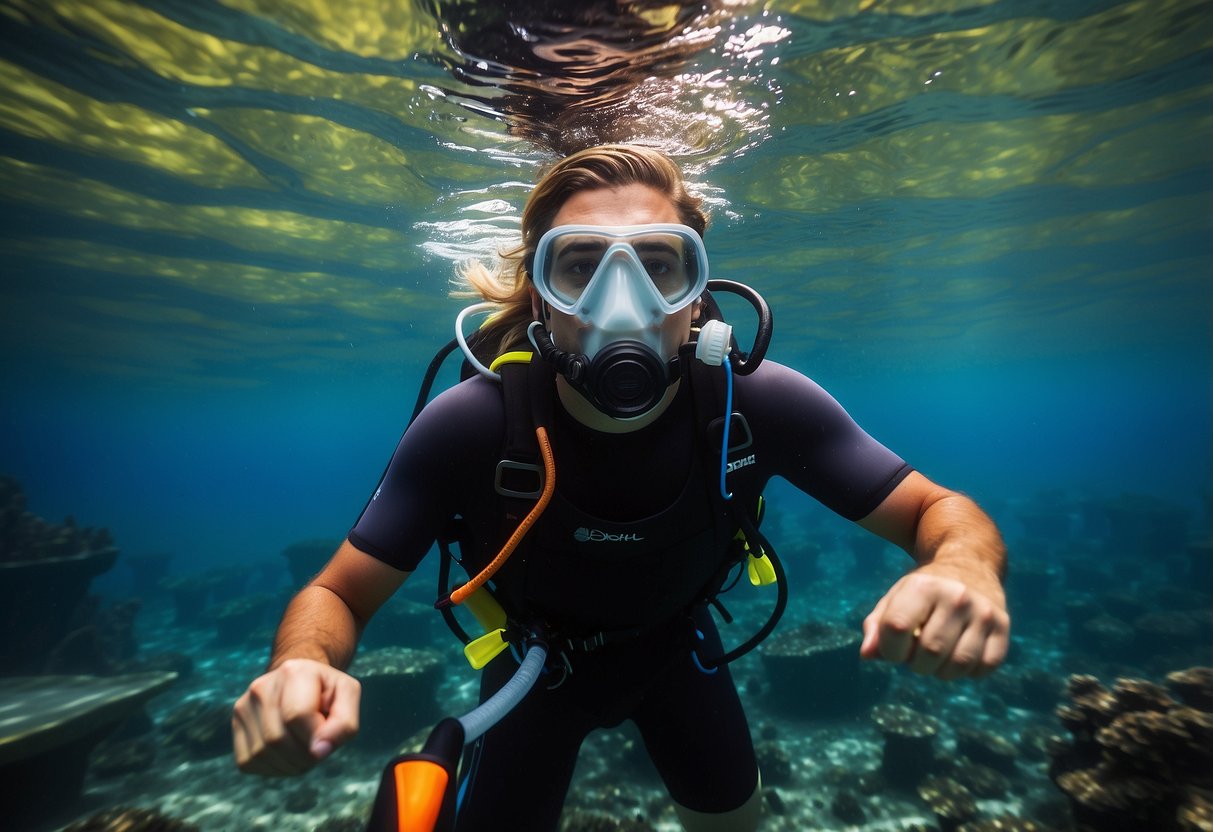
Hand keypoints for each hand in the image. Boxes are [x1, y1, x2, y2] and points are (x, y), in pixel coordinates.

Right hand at [232, 658, 360, 774]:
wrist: (300, 682)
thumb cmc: (327, 691)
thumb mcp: (348, 696)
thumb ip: (344, 723)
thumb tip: (319, 751)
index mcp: (293, 671)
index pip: (297, 716)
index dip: (316, 738)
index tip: (328, 744)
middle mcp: (262, 686)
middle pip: (277, 738)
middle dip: (303, 755)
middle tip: (316, 748)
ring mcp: (244, 706)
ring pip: (261, 753)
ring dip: (289, 764)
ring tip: (303, 749)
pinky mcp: (235, 726)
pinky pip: (249, 761)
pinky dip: (272, 768)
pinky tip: (286, 755)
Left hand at [859, 565, 1009, 679]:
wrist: (969, 564)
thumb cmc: (924, 591)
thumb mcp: (896, 598)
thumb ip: (877, 626)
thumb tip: (868, 655)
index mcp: (922, 587)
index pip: (897, 628)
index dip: (890, 649)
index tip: (894, 648)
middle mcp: (956, 597)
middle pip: (929, 652)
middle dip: (916, 664)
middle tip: (917, 654)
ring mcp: (983, 612)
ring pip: (959, 665)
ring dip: (942, 672)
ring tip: (937, 657)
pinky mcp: (1003, 626)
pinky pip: (985, 667)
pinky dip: (969, 672)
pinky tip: (960, 655)